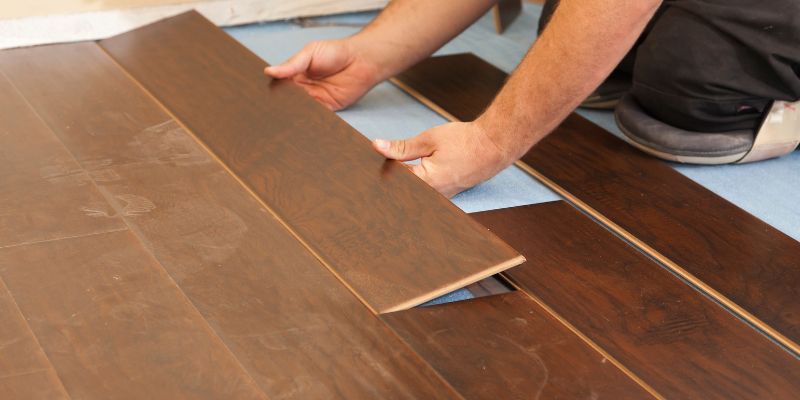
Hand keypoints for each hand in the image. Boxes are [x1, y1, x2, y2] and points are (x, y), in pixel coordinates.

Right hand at [264, 39, 380, 109]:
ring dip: (293, 113)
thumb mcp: (309, 53)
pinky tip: (300, 120)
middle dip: (280, 105)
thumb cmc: (336, 52)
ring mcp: (315, 99)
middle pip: (287, 100)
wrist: (361, 60)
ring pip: (299, 110)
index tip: (262, 96)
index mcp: (296, 74)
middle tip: (270, 110)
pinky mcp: (327, 108)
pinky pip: (315, 116)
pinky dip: (308, 119)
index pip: (279, 85)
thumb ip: (291, 64)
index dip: (271, 90)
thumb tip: (269, 71)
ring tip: (282, 117)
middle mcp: (303, 88)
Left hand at [372, 122, 514, 197]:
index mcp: (425, 183)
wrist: (494, 146)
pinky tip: (404, 176)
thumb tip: (376, 146)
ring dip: (400, 186)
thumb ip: (401, 147)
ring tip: (384, 175)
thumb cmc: (465, 141)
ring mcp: (440, 198)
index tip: (362, 169)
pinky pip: (424, 194)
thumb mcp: (428, 139)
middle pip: (400, 194)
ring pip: (412, 196)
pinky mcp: (446, 195)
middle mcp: (432, 196)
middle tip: (367, 180)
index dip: (377, 174)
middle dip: (386, 184)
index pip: (391, 182)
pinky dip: (413, 186)